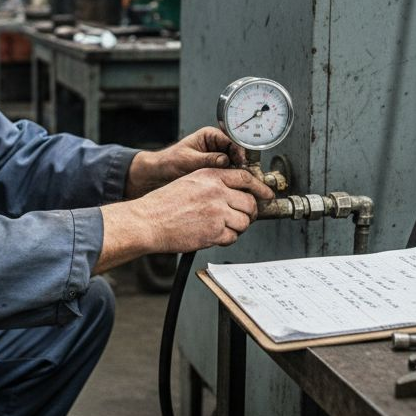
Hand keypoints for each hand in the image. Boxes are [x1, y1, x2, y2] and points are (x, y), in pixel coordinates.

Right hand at [98, 168, 273, 272]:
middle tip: (244, 217)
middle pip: (250, 203)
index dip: (260, 188)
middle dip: (250, 213)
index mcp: (211, 176)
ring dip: (237, 227)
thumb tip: (236, 192)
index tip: (267, 194)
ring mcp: (217, 213)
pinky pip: (232, 237)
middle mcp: (217, 192)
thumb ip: (214, 183)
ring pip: (244, 222)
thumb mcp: (190, 182)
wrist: (148, 221)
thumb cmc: (164, 204)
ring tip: (222, 227)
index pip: (246, 178)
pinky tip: (214, 235)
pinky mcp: (213, 232)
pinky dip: (227, 239)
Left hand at [124, 126, 245, 197]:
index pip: (231, 139)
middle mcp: (217, 145)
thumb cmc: (170, 161)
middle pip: (237, 152)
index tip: (241, 161)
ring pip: (236, 164)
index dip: (238, 150)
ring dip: (240, 173)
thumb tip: (224, 160)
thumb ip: (207, 159)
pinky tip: (237, 188)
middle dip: (243, 163)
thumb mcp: (188, 160)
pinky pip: (230, 174)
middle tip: (248, 175)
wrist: (160, 174)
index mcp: (210, 135)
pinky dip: (234, 180)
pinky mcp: (218, 170)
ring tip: (245, 183)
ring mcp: (218, 158)